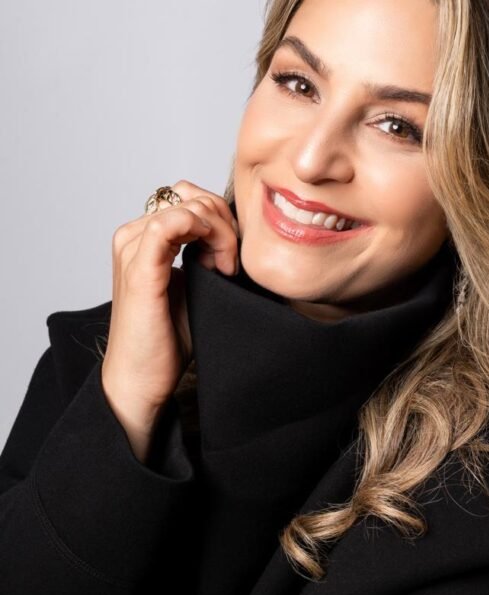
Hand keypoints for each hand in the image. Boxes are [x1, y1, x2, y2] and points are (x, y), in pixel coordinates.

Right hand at [100, 180, 239, 462]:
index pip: (191, 200)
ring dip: (219, 234)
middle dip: (225, 226)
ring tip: (226, 270)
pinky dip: (203, 235)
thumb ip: (204, 252)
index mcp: (144, 237)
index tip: (233, 259)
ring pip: (188, 207)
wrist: (142, 380)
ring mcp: (132, 249)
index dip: (221, 221)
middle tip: (231, 266)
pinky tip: (216, 265)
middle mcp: (133, 236)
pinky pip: (169, 225)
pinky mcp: (139, 269)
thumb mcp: (195, 284)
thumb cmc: (167, 337)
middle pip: (193, 199)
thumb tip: (231, 230)